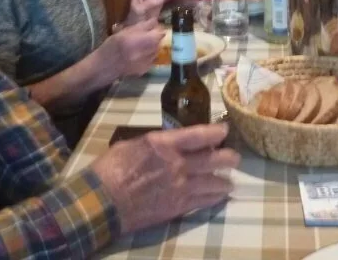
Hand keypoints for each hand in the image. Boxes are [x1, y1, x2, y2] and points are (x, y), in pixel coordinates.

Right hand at [91, 124, 239, 233]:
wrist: (103, 201)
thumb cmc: (111, 169)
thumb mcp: (131, 145)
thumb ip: (154, 144)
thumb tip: (167, 144)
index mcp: (163, 144)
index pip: (198, 135)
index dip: (215, 132)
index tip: (224, 130)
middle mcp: (177, 164)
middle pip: (213, 159)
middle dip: (228, 157)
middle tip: (234, 157)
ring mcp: (180, 187)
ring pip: (213, 182)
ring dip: (224, 181)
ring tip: (230, 181)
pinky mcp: (178, 207)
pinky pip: (204, 201)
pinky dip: (215, 198)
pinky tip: (220, 196)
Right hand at [100, 17, 164, 77]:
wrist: (104, 66)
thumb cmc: (111, 46)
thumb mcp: (123, 32)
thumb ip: (141, 26)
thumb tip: (154, 21)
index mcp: (137, 40)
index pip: (158, 34)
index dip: (157, 29)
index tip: (153, 27)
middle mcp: (143, 53)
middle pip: (158, 42)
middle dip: (155, 37)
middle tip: (147, 35)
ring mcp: (145, 63)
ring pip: (156, 51)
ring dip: (153, 46)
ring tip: (143, 45)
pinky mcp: (144, 70)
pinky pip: (152, 60)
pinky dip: (150, 55)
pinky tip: (140, 55)